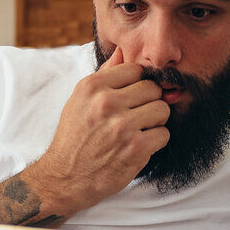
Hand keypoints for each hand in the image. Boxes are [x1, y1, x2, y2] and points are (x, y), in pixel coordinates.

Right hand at [23, 46, 169, 215]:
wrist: (65, 178)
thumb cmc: (74, 138)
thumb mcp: (80, 100)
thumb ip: (104, 75)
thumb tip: (123, 50)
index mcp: (92, 86)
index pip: (136, 70)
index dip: (138, 84)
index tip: (132, 98)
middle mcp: (106, 102)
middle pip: (153, 89)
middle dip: (149, 103)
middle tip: (137, 117)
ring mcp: (122, 125)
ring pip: (162, 110)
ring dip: (156, 122)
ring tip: (139, 131)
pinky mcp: (136, 148)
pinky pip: (164, 134)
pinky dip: (156, 142)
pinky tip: (140, 146)